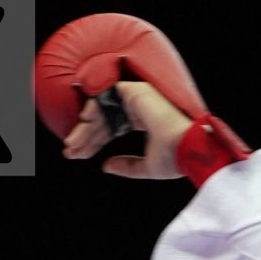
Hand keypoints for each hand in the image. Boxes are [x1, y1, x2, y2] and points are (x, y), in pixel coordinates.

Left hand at [63, 82, 193, 178]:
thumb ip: (126, 165)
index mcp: (145, 121)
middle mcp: (141, 107)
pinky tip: (82, 127)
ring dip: (85, 127)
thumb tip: (106, 166)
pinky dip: (92, 111)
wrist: (190, 150)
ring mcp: (138, 97)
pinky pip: (106, 96)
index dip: (94, 142)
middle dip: (85, 136)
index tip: (80, 155)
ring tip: (72, 145)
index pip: (112, 129)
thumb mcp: (146, 167)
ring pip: (102, 109)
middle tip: (70, 151)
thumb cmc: (176, 159)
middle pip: (104, 120)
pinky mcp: (136, 92)